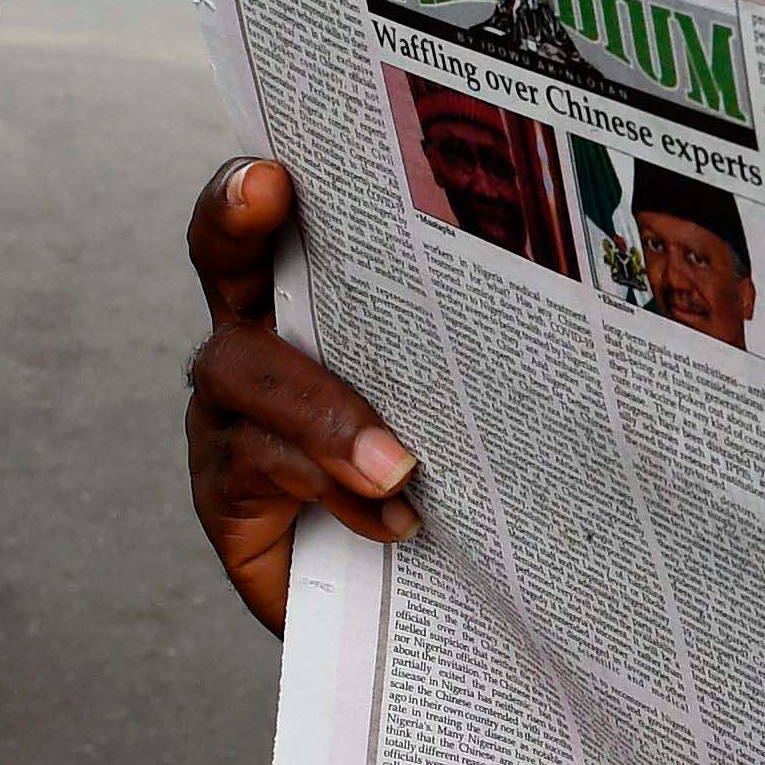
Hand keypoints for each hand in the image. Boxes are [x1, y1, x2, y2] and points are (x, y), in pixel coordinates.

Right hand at [186, 159, 418, 631]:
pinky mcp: (223, 501)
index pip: (269, 228)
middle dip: (241, 229)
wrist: (406, 598)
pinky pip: (254, 472)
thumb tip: (542, 303)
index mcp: (302, 308)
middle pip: (223, 273)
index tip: (270, 167)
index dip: (246, 192)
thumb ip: (452, 355)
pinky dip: (325, 490)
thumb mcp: (447, 401)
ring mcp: (225, 422)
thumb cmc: (435, 478)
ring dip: (323, 416)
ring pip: (246, 381)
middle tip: (265, 192)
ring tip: (395, 466)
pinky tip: (390, 518)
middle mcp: (251, 349)